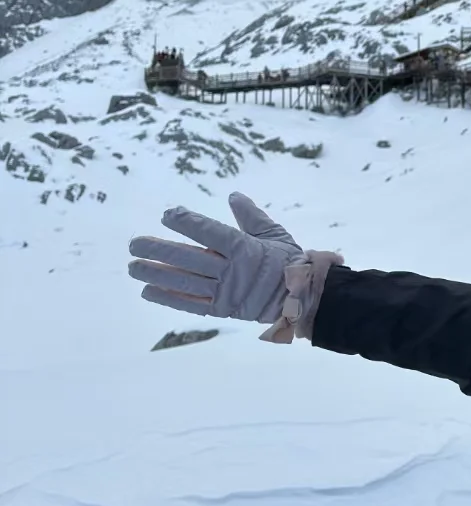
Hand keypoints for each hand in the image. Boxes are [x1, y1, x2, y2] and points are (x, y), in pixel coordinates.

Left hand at [128, 191, 304, 323]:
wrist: (301, 298)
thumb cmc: (289, 261)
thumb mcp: (274, 233)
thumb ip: (251, 215)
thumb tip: (232, 196)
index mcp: (245, 249)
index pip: (210, 233)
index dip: (187, 223)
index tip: (167, 214)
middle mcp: (232, 271)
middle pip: (189, 259)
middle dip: (160, 250)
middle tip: (134, 243)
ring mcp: (225, 292)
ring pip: (185, 282)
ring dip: (157, 274)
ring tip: (134, 266)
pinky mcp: (222, 310)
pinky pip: (191, 304)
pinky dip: (168, 298)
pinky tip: (148, 290)